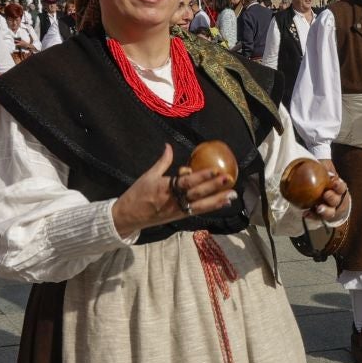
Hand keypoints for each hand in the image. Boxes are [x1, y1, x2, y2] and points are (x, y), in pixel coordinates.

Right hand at [111, 144, 236, 237]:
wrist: (128, 216)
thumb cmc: (138, 193)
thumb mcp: (148, 176)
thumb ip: (162, 162)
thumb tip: (168, 145)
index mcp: (165, 187)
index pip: (186, 182)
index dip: (201, 176)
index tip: (215, 171)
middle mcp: (173, 200)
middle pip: (197, 193)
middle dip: (214, 187)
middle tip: (230, 179)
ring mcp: (177, 210)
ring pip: (201, 205)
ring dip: (218, 200)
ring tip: (233, 194)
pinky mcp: (180, 217)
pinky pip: (198, 211)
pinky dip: (211, 207)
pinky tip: (223, 202)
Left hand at [307, 172, 348, 222]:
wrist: (323, 190)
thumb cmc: (326, 179)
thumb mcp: (326, 170)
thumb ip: (325, 167)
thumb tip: (322, 166)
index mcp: (338, 189)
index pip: (342, 188)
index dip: (339, 186)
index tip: (335, 183)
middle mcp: (336, 200)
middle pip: (336, 201)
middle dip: (332, 198)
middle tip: (326, 194)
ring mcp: (329, 209)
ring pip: (330, 212)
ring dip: (325, 210)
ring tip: (318, 208)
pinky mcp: (320, 215)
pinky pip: (317, 217)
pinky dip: (312, 216)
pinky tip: (306, 213)